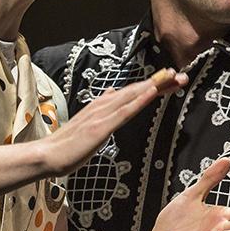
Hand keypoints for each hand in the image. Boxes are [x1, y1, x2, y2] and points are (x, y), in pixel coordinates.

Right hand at [41, 68, 185, 174]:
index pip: (132, 93)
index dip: (153, 86)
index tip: (171, 80)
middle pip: (137, 90)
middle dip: (160, 82)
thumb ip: (101, 108)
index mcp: (102, 105)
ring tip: (172, 76)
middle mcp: (103, 105)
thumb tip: (111, 93)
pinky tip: (152, 92)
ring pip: (133, 96)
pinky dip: (139, 100)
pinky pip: (124, 111)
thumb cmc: (68, 145)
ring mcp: (102, 114)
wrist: (48, 155)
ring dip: (154, 86)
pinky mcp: (101, 126)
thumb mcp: (89, 123)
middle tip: (180, 75)